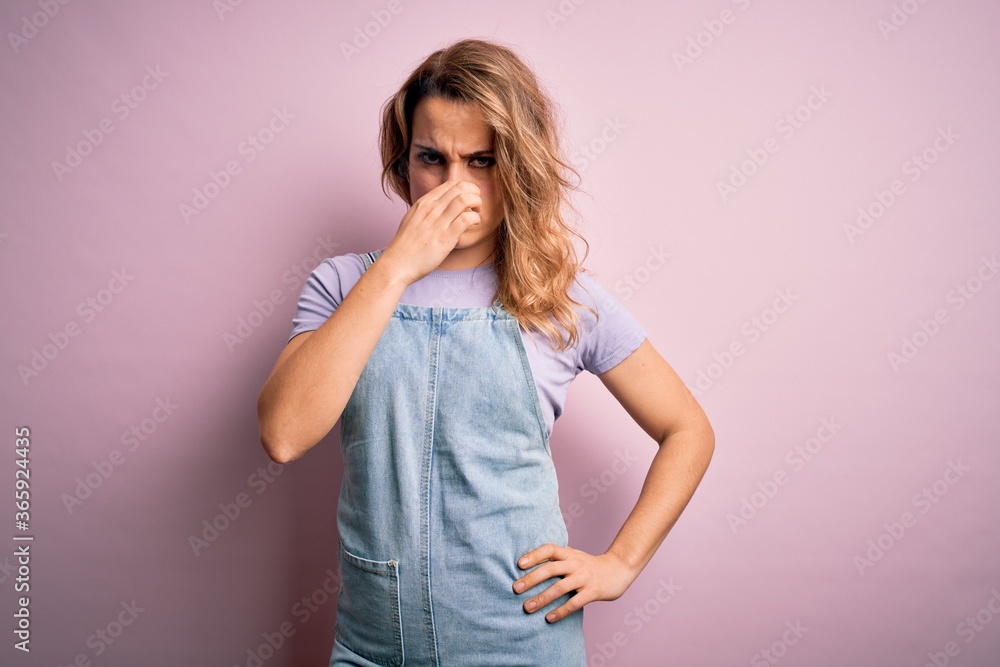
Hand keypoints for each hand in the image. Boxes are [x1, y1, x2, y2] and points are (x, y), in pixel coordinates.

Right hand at [378, 180, 482, 285]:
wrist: (397, 264)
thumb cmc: (406, 246)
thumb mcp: (412, 219)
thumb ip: (426, 211)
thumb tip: (440, 207)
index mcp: (423, 203)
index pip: (450, 184)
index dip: (465, 188)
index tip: (468, 199)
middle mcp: (431, 208)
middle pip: (460, 187)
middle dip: (474, 193)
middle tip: (476, 205)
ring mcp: (438, 222)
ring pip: (465, 199)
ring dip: (477, 204)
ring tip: (476, 214)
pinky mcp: (446, 237)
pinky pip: (467, 219)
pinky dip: (475, 218)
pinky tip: (474, 225)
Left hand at [512, 544, 638, 622]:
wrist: (619, 569)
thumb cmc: (591, 565)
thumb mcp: (575, 556)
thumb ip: (558, 557)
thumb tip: (532, 558)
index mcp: (569, 554)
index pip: (549, 549)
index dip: (534, 555)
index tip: (519, 564)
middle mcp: (575, 564)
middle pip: (551, 569)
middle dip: (531, 579)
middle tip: (515, 588)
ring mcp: (584, 578)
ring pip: (560, 587)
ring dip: (542, 598)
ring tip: (527, 607)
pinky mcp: (593, 592)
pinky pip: (574, 602)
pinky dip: (560, 611)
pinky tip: (549, 618)